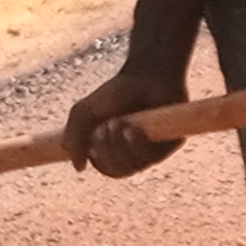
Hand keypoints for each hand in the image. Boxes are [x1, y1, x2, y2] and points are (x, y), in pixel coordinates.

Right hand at [67, 60, 190, 178]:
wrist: (145, 74)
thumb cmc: (115, 93)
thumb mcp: (83, 114)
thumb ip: (73, 139)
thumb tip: (79, 168)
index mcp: (117, 148)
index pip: (106, 168)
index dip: (98, 158)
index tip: (93, 137)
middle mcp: (137, 151)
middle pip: (120, 171)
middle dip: (107, 151)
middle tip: (105, 128)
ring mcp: (156, 148)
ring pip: (135, 166)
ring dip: (120, 147)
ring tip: (118, 123)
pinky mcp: (172, 143)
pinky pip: (153, 157)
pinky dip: (137, 145)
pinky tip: (131, 129)